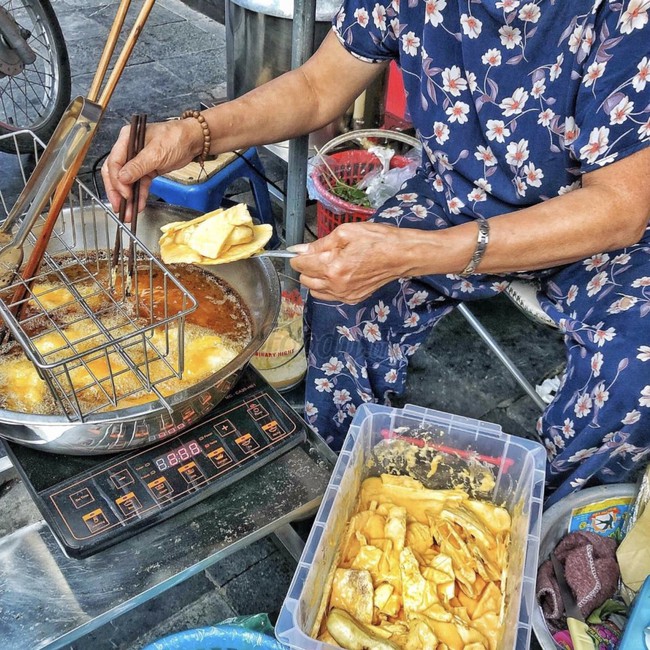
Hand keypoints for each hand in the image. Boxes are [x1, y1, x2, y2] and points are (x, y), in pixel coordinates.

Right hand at [101, 118, 202, 219]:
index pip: (114, 162)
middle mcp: (129, 149)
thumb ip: (138, 166)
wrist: (192, 140)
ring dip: (128, 197)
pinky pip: (140, 184)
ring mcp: (137, 160)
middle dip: (117, 192)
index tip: (124, 194)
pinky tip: (138, 205)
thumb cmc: (176, 138)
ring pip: (127, 181)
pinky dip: (139, 195)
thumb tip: (122, 177)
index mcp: (127, 139)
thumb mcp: (156, 152)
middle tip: (119, 207)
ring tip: (127, 212)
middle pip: (116, 173)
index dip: (117, 180)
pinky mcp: (147, 169)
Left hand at [290, 222, 404, 303]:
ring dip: (315, 279)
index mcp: (332, 267)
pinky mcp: (353, 299)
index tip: (300, 250)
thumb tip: (299, 250)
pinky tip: (337, 275)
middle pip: (305, 280)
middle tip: (316, 255)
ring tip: (326, 266)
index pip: (300, 265)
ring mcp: (344, 295)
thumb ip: (319, 244)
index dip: (297, 255)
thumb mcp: (344, 233)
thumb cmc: (376, 240)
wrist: (400, 255)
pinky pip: (330, 296)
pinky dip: (327, 287)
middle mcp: (336, 285)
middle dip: (306, 267)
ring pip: (315, 291)